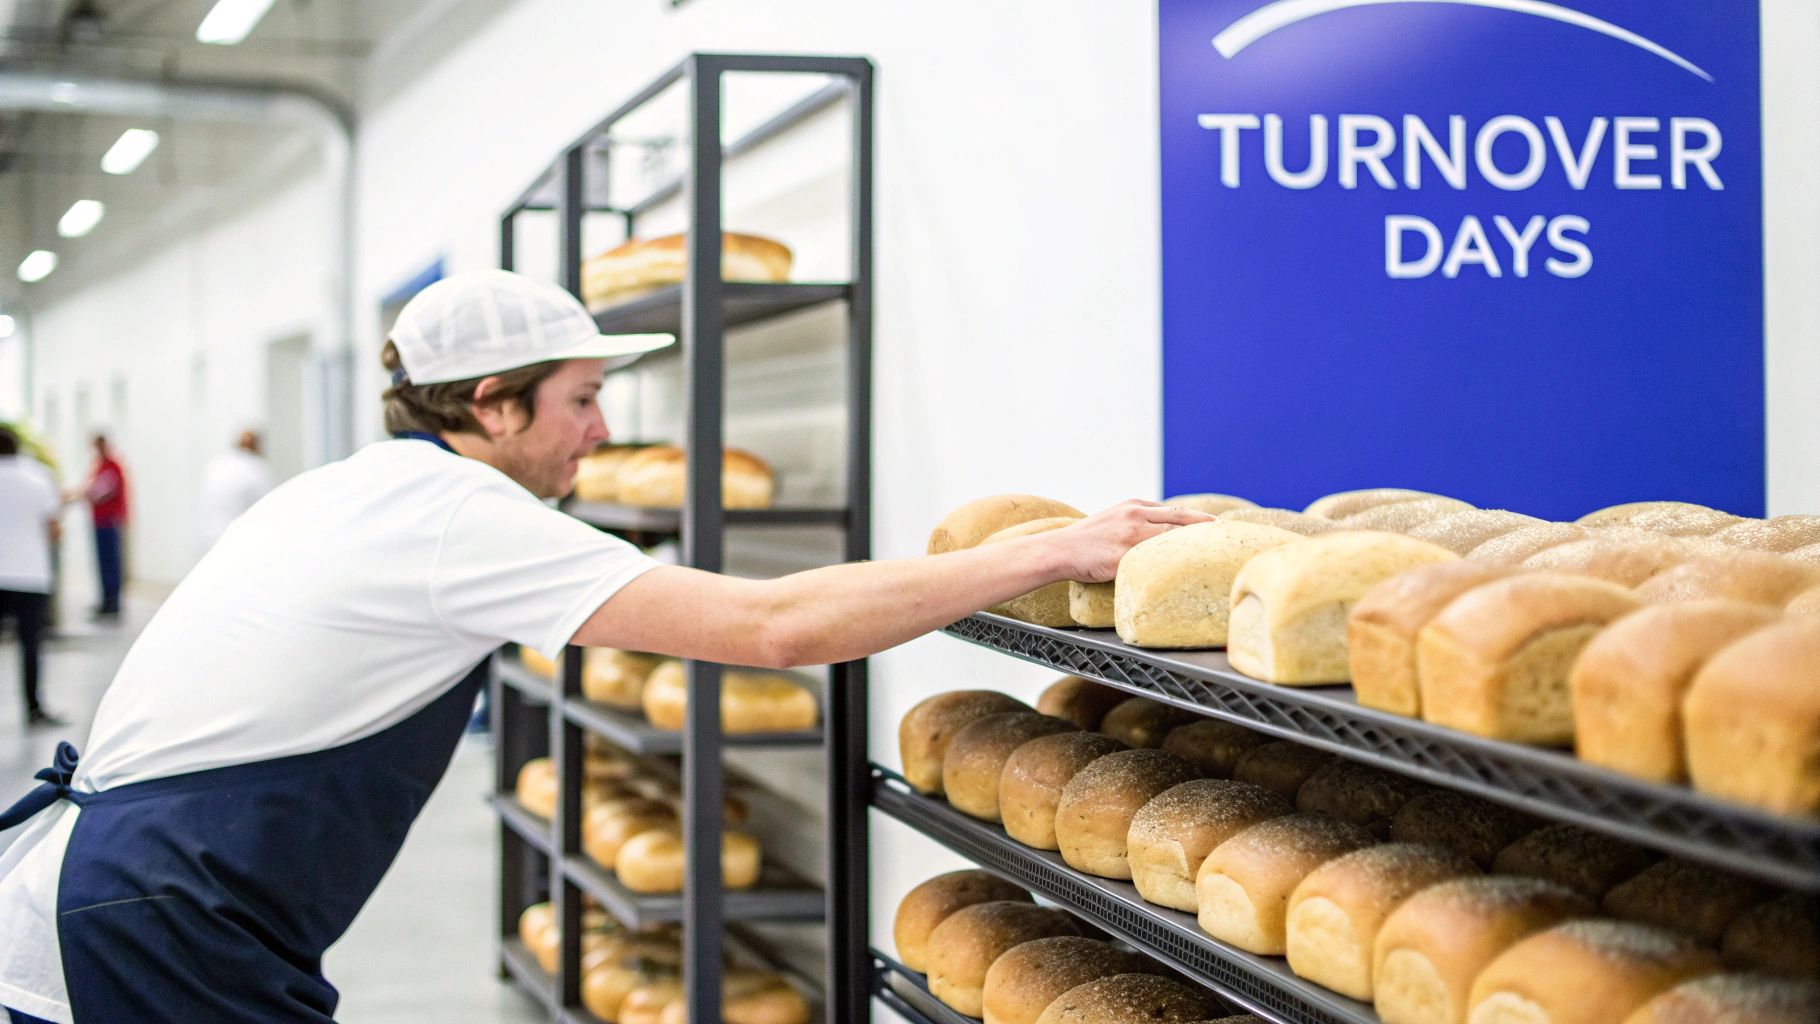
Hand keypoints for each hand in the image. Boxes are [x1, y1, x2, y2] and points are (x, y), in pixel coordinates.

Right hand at [1050, 499, 1214, 582]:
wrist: (1060, 549)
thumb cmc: (1086, 541)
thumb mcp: (1112, 520)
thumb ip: (1135, 522)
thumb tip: (1158, 535)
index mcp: (1134, 506)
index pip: (1174, 511)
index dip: (1197, 519)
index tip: (1216, 526)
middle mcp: (1135, 516)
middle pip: (1180, 520)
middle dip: (1205, 527)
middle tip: (1227, 536)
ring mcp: (1130, 534)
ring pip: (1172, 537)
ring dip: (1194, 545)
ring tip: (1215, 553)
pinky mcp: (1123, 554)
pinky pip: (1154, 559)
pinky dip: (1173, 562)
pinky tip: (1188, 570)